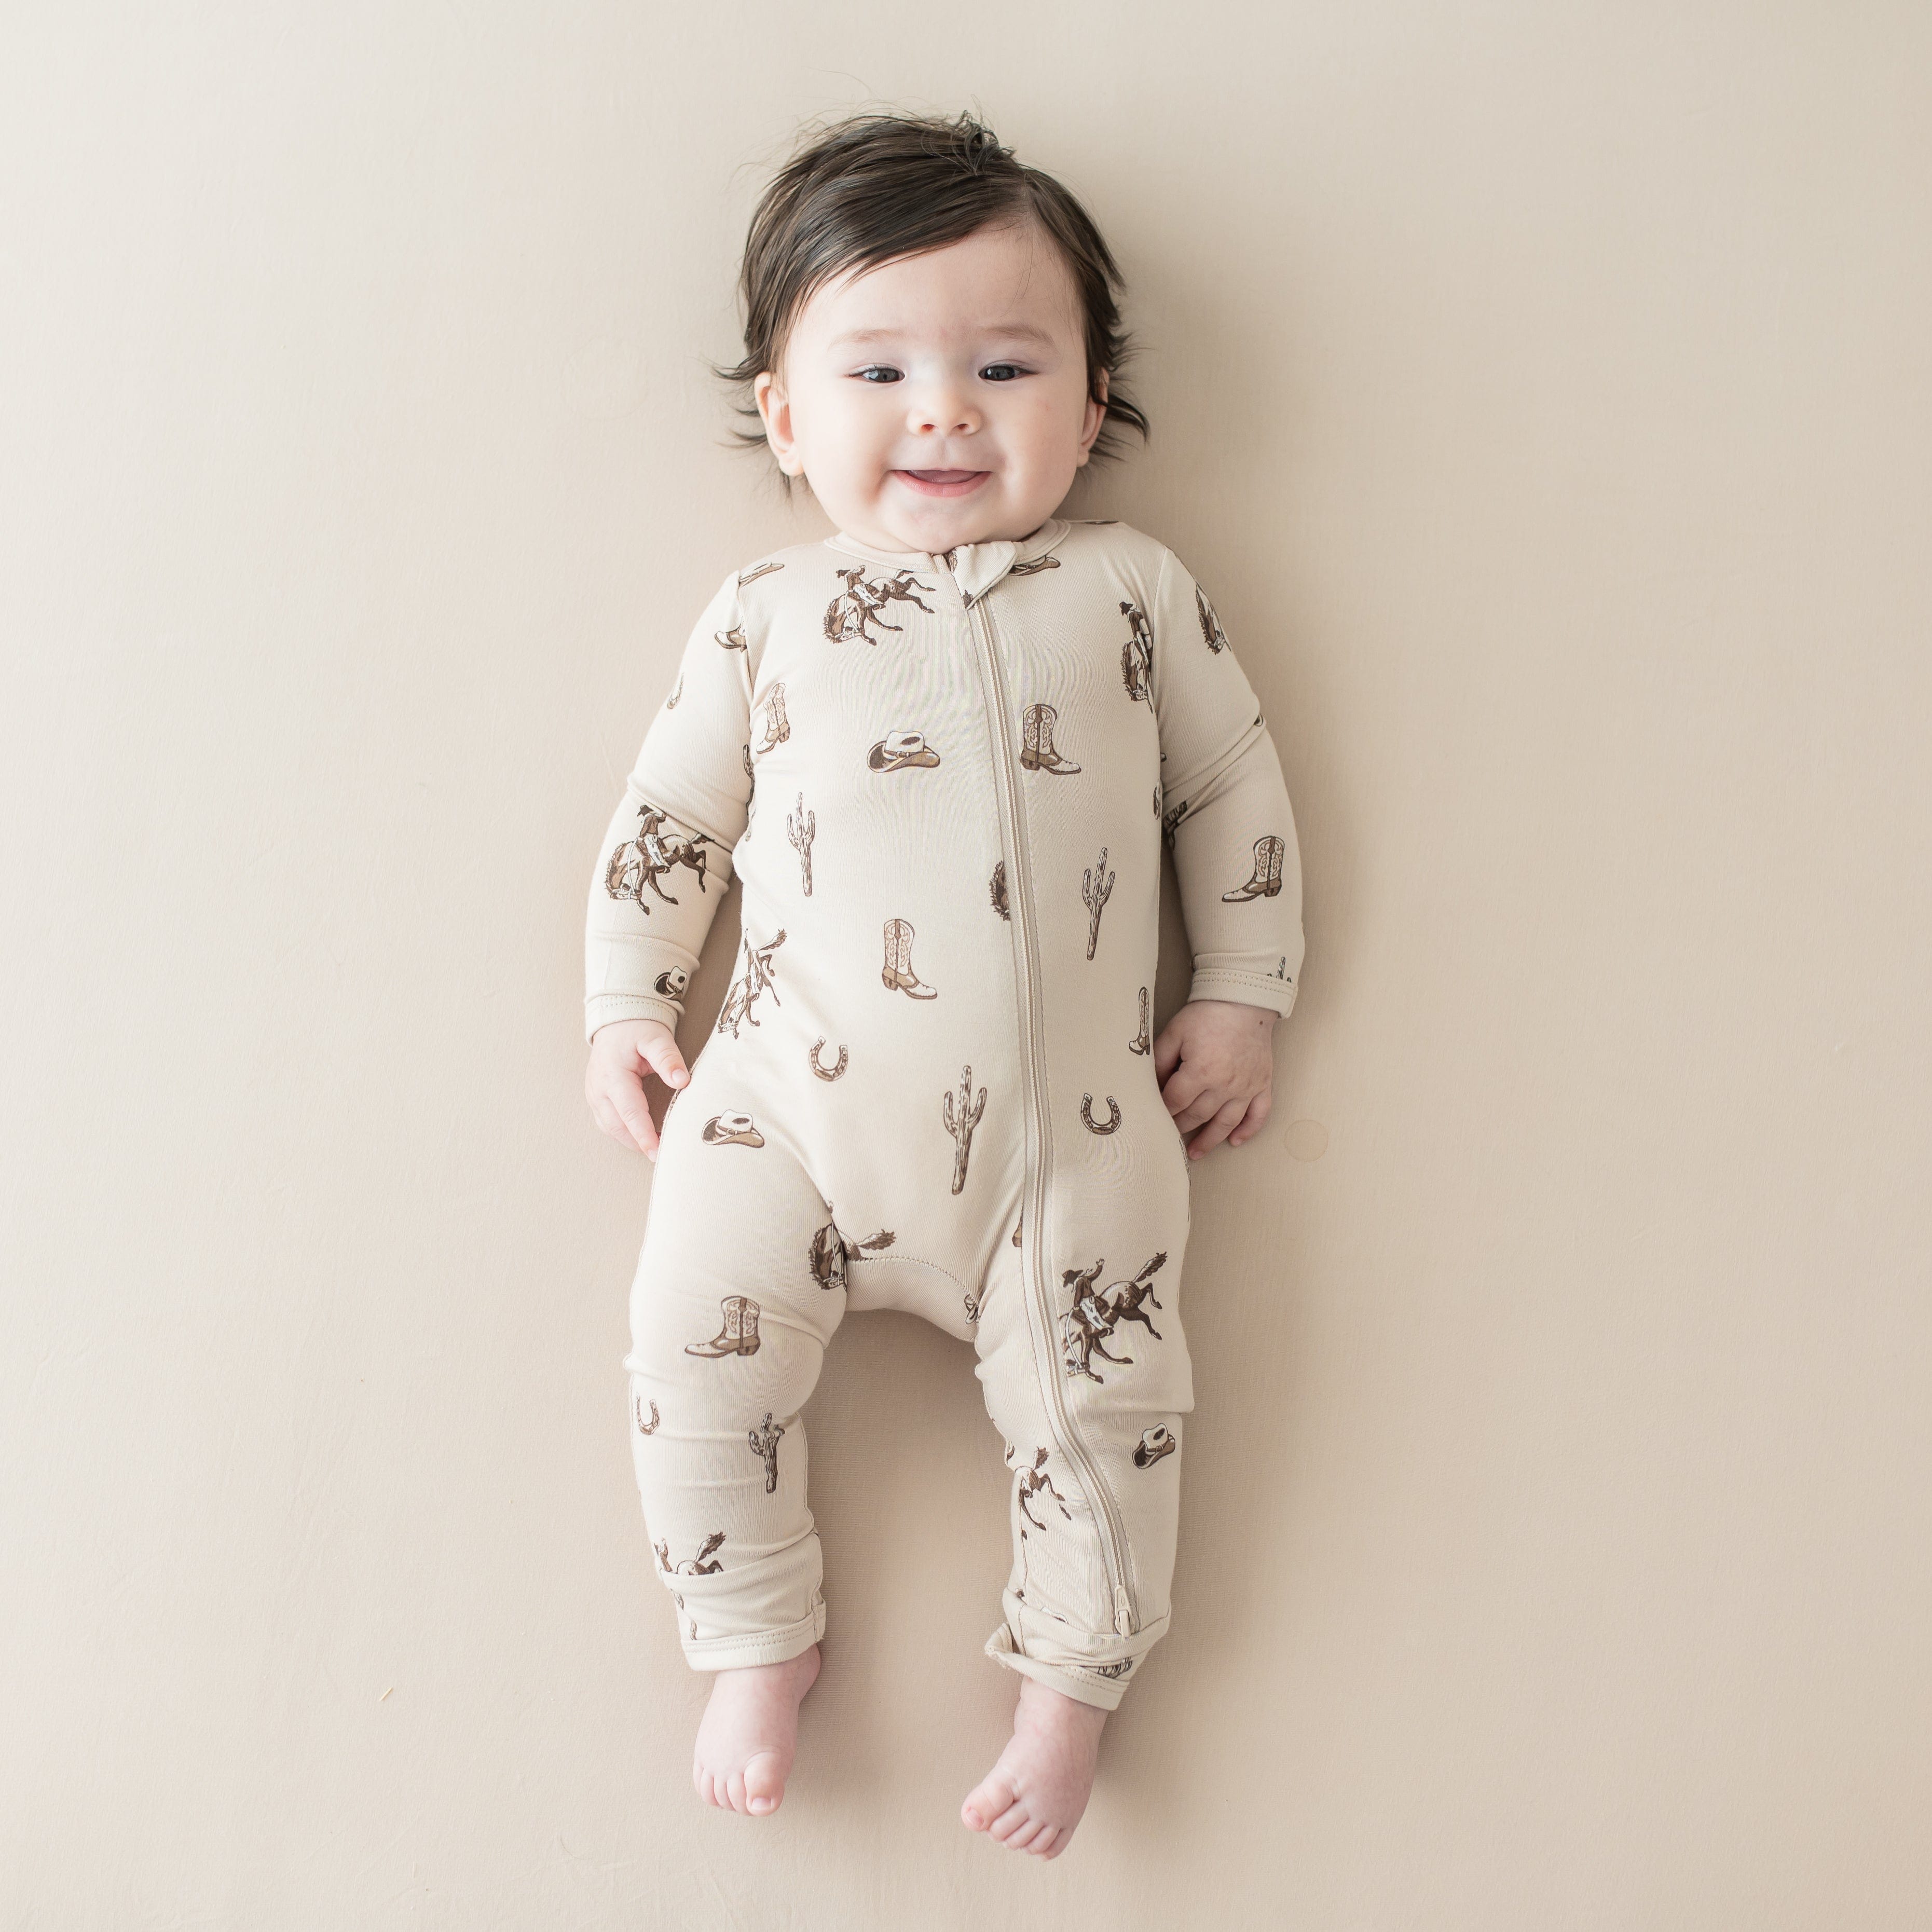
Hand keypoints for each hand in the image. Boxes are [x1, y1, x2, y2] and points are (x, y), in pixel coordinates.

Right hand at [585, 1018, 688, 1162]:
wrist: (618, 1021)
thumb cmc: (637, 1030)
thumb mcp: (656, 1038)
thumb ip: (668, 1059)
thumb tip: (681, 1080)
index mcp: (613, 1076)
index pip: (630, 1113)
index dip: (643, 1135)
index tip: (656, 1152)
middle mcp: (599, 1089)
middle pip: (617, 1126)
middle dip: (639, 1144)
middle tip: (663, 1156)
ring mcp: (594, 1095)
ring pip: (610, 1128)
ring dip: (631, 1141)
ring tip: (656, 1148)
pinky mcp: (596, 1098)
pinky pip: (607, 1123)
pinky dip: (623, 1133)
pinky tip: (640, 1136)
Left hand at [1153, 999, 1276, 1160]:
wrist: (1244, 1000)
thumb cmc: (1207, 1014)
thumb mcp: (1174, 1033)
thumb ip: (1160, 1062)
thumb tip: (1150, 1086)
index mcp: (1201, 1071)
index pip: (1176, 1101)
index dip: (1162, 1110)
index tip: (1152, 1117)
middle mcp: (1225, 1084)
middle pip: (1198, 1115)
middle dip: (1180, 1126)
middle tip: (1166, 1135)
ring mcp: (1247, 1087)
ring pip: (1226, 1123)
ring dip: (1210, 1140)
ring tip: (1195, 1153)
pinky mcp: (1262, 1083)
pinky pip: (1258, 1114)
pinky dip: (1248, 1130)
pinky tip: (1236, 1141)